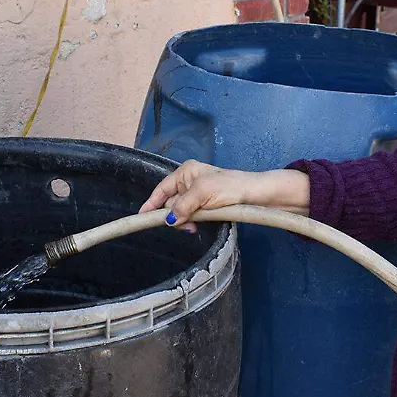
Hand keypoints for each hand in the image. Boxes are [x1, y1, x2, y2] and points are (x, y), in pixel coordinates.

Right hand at [139, 160, 309, 231]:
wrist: (255, 195)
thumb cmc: (231, 187)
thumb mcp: (202, 194)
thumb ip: (183, 205)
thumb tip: (169, 219)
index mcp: (186, 171)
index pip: (161, 189)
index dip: (151, 204)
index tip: (140, 218)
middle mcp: (189, 180)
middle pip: (170, 202)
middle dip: (172, 215)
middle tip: (184, 224)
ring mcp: (198, 193)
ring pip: (181, 211)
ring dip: (184, 220)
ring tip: (195, 224)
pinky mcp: (207, 204)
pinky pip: (191, 215)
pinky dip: (192, 221)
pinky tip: (199, 224)